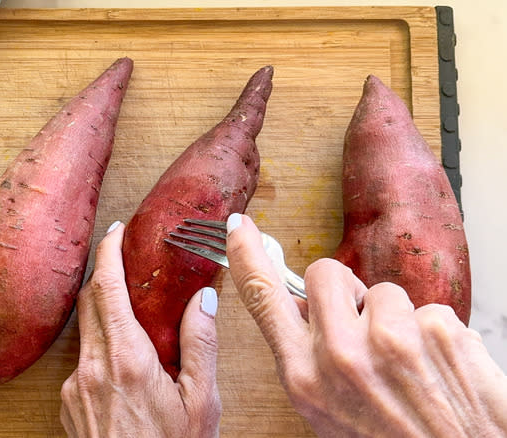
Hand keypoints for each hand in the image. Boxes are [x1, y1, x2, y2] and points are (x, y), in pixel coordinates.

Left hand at [60, 221, 221, 436]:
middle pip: (89, 301)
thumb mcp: (201, 403)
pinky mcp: (67, 402)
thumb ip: (200, 345)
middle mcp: (91, 367)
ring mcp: (74, 386)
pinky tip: (125, 363)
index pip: (106, 289)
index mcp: (127, 360)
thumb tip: (203, 299)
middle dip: (104, 274)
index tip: (116, 231)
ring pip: (84, 331)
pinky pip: (81, 360)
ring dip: (103, 313)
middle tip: (125, 260)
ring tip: (134, 315)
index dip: (109, 253)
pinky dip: (100, 347)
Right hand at [225, 213, 506, 436]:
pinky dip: (435, 335)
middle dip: (344, 291)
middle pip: (325, 272)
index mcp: (306, 377)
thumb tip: (307, 311)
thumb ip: (308, 358)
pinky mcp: (441, 332)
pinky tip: (439, 369)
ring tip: (409, 364)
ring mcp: (394, 340)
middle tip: (360, 323)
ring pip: (383, 290)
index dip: (247, 256)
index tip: (239, 227)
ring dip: (395, 318)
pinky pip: (430, 308)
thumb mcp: (324, 410)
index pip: (263, 299)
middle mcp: (343, 355)